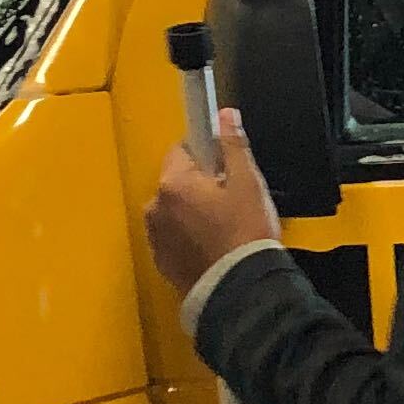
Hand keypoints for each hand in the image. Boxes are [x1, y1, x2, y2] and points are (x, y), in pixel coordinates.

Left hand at [147, 108, 281, 297]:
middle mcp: (155, 207)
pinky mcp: (161, 261)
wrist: (240, 289)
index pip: (181, 150)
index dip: (205, 156)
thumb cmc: (246, 232)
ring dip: (190, 213)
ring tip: (222, 228)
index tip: (224, 168)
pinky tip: (212, 246)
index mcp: (173, 182)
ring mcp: (155, 236)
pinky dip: (187, 238)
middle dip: (197, 186)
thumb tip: (225, 115)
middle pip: (175, 182)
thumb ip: (233, 145)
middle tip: (230, 201)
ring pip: (173, 210)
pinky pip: (172, 237)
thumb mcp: (248, 182)